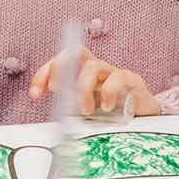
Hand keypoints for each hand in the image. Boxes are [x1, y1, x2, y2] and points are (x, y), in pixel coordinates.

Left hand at [30, 47, 161, 116]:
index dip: (44, 73)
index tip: (35, 94)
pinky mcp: (132, 80)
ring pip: (93, 66)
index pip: (61, 61)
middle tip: (56, 89)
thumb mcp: (86, 112)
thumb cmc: (112, 113)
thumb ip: (70, 113)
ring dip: (83, 89)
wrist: (144, 117)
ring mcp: (114, 72)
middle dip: (60, 67)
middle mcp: (98, 69)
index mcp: (82, 74)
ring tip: (86, 110)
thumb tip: (51, 127)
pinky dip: (108, 93)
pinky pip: (118, 78)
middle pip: (76, 51)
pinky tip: (108, 108)